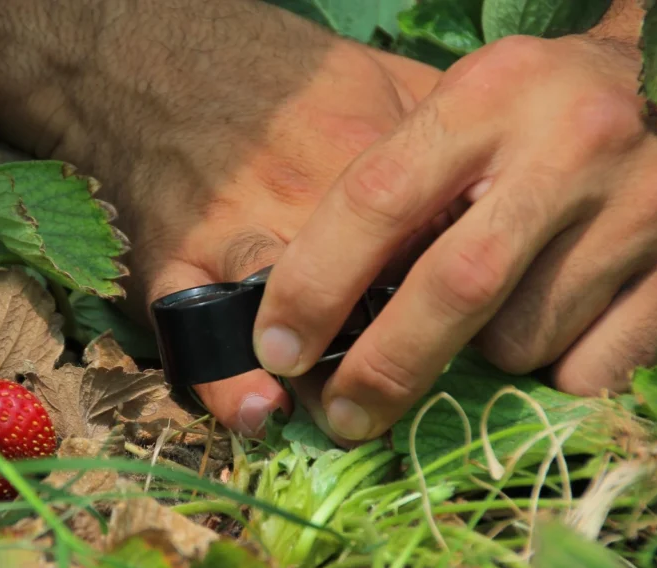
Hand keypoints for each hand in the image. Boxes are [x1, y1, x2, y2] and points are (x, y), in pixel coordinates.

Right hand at [0, 0, 437, 434]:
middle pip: (370, 304)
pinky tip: (257, 413)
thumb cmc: (271, 78)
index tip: (471, 339)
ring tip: (343, 417)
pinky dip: (227, 382)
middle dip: (395, 360)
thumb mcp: (378, 74)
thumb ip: (440, 126)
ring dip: (321, 379)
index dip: (459, 308)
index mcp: (369, 159)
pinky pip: (198, 332)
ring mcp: (235, 232)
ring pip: (292, 322)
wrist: (153, 60)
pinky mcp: (174, 260)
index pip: (435, 252)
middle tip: (408, 393)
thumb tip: (502, 176)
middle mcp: (306, 201)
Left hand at [254, 33, 656, 442]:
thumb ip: (398, 193)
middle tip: (342, 417)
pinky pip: (586, 371)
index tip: (277, 349)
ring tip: (502, 304)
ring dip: (484, 354)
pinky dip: (552, 369)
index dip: (313, 287)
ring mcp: (639, 209)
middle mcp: (570, 144)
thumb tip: (318, 312)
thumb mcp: (461, 118)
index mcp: (489, 95)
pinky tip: (560, 318)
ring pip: (520, 339)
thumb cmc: (536, 115)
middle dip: (383, 367)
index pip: (376, 199)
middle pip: (453, 288)